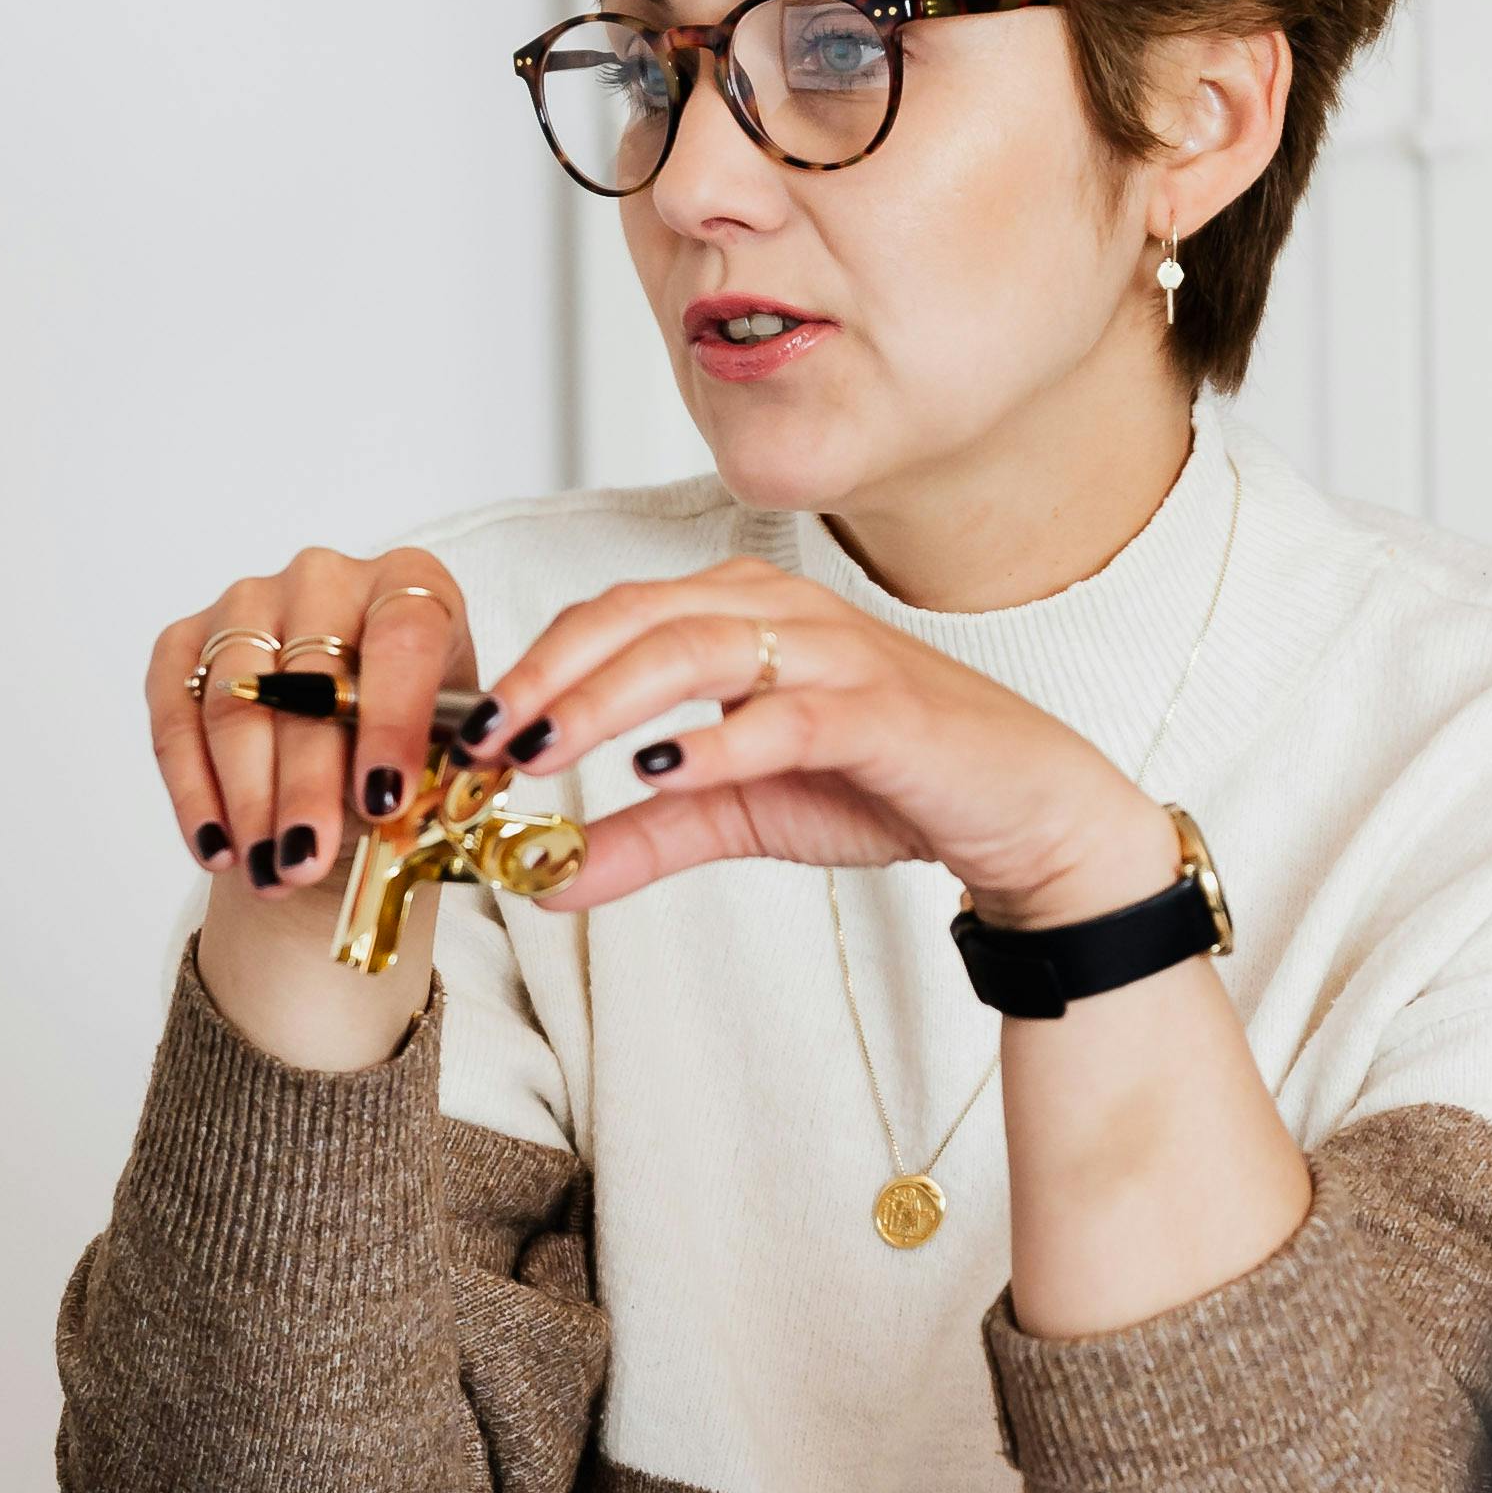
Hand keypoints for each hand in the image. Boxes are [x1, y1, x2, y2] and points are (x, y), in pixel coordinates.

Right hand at [143, 545, 472, 1068]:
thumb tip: (438, 797)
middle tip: (308, 860)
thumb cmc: (404, 738)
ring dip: (249, 799)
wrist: (343, 741)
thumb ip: (447, 769)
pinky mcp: (185, 642)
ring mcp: (247, 604)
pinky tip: (220, 850)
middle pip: (308, 679)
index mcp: (410, 584)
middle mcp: (324, 578)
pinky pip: (177, 718)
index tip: (385, 799)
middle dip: (307, 784)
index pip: (404, 637)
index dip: (393, 721)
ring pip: (237, 703)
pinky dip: (195, 792)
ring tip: (269, 870)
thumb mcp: (446, 749)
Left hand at [460, 564, 1173, 928]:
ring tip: (544, 747)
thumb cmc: (884, 784)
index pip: (611, 614)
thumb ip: (644, 837)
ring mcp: (834, 653)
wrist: (1019, 812)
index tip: (472, 735)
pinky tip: (658, 770)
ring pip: (697, 646)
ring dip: (607, 696)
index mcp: (740, 613)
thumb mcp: (740, 813)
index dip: (535, 665)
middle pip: (637, 616)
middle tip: (486, 740)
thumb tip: (544, 882)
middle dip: (549, 674)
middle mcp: (781, 610)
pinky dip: (717, 739)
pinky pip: (786, 713)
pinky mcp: (883, 710)